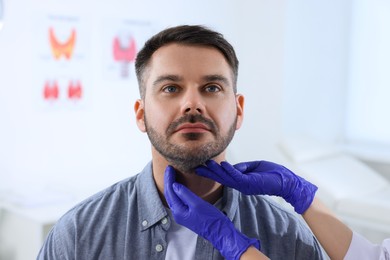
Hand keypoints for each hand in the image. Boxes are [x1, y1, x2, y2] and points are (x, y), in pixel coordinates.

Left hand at [164, 166, 259, 259]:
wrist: (220, 232)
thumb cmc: (211, 219)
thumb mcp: (197, 204)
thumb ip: (185, 194)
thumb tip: (174, 185)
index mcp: (178, 211)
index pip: (170, 191)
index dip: (169, 179)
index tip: (169, 168)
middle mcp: (178, 213)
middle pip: (170, 194)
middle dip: (169, 181)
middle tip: (169, 168)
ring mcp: (183, 214)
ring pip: (174, 197)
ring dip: (172, 185)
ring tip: (172, 175)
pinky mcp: (189, 214)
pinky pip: (180, 200)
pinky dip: (178, 191)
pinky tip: (180, 186)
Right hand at [195, 160, 317, 213]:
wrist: (287, 182)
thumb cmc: (273, 174)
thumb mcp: (254, 167)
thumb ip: (243, 168)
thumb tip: (231, 166)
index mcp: (241, 180)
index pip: (223, 175)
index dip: (212, 171)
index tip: (201, 166)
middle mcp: (241, 184)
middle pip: (221, 177)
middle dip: (209, 172)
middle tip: (196, 167)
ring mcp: (245, 185)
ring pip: (227, 177)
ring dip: (216, 171)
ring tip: (206, 164)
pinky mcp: (251, 184)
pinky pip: (237, 177)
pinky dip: (230, 170)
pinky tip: (223, 164)